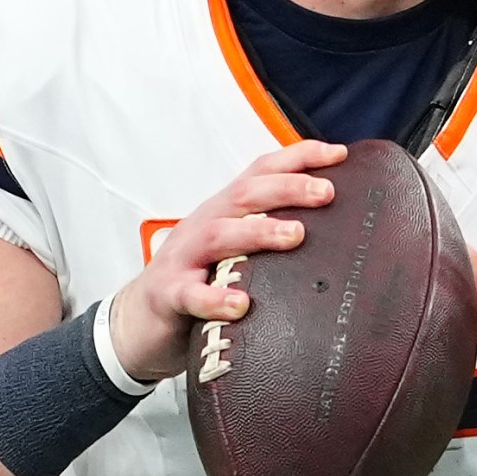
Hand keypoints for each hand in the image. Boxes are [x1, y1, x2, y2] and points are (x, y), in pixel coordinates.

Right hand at [108, 141, 345, 381]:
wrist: (137, 321)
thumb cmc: (195, 281)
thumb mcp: (231, 250)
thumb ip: (266, 235)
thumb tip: (329, 230)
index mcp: (223, 212)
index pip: (260, 172)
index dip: (298, 158)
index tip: (339, 154)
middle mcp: (204, 225)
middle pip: (245, 194)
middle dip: (287, 188)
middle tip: (326, 192)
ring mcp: (183, 258)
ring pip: (220, 235)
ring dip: (259, 232)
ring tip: (295, 235)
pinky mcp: (168, 295)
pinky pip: (190, 295)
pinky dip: (215, 299)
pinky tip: (240, 305)